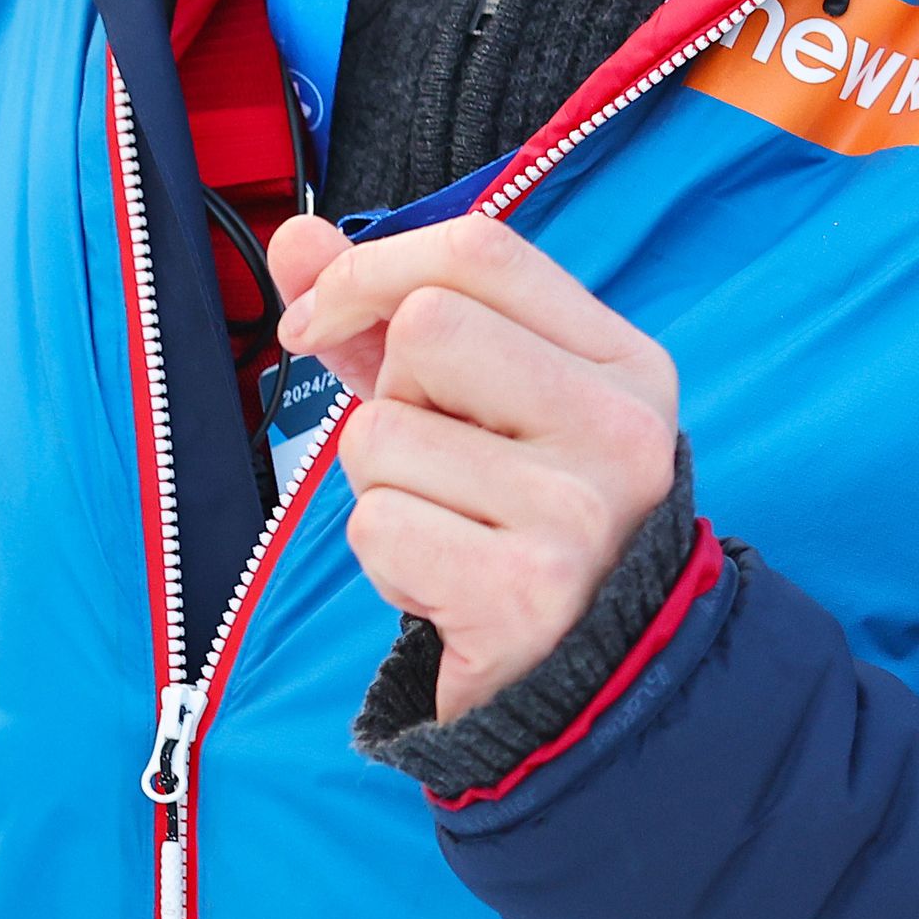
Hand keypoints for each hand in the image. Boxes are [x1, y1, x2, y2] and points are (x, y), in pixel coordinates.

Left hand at [266, 213, 681, 721]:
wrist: (583, 682)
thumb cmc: (517, 520)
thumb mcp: (480, 407)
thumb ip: (387, 317)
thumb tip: (293, 236)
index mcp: (625, 361)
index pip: (483, 251)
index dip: (371, 270)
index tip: (317, 322)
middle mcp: (620, 423)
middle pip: (428, 327)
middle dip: (389, 396)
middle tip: (431, 459)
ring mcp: (580, 506)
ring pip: (383, 436)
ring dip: (379, 489)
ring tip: (445, 527)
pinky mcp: (525, 588)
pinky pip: (377, 526)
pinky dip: (382, 557)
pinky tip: (441, 580)